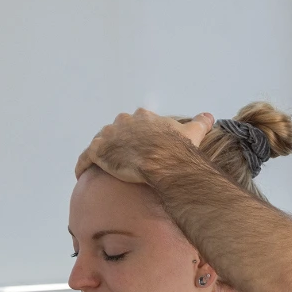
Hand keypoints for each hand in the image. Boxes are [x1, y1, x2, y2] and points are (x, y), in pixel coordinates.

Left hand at [75, 109, 213, 181]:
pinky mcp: (97, 152)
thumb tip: (209, 116)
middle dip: (116, 141)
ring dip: (100, 153)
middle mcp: (123, 122)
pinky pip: (85, 159)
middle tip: (121, 156)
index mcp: (143, 117)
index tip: (140, 144)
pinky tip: (81, 174)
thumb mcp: (193, 131)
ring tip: (102, 166)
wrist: (163, 160)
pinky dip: (82, 166)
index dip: (137, 133)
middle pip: (115, 130)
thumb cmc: (177, 146)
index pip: (136, 121)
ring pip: (100, 143)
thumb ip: (200, 122)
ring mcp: (108, 136)